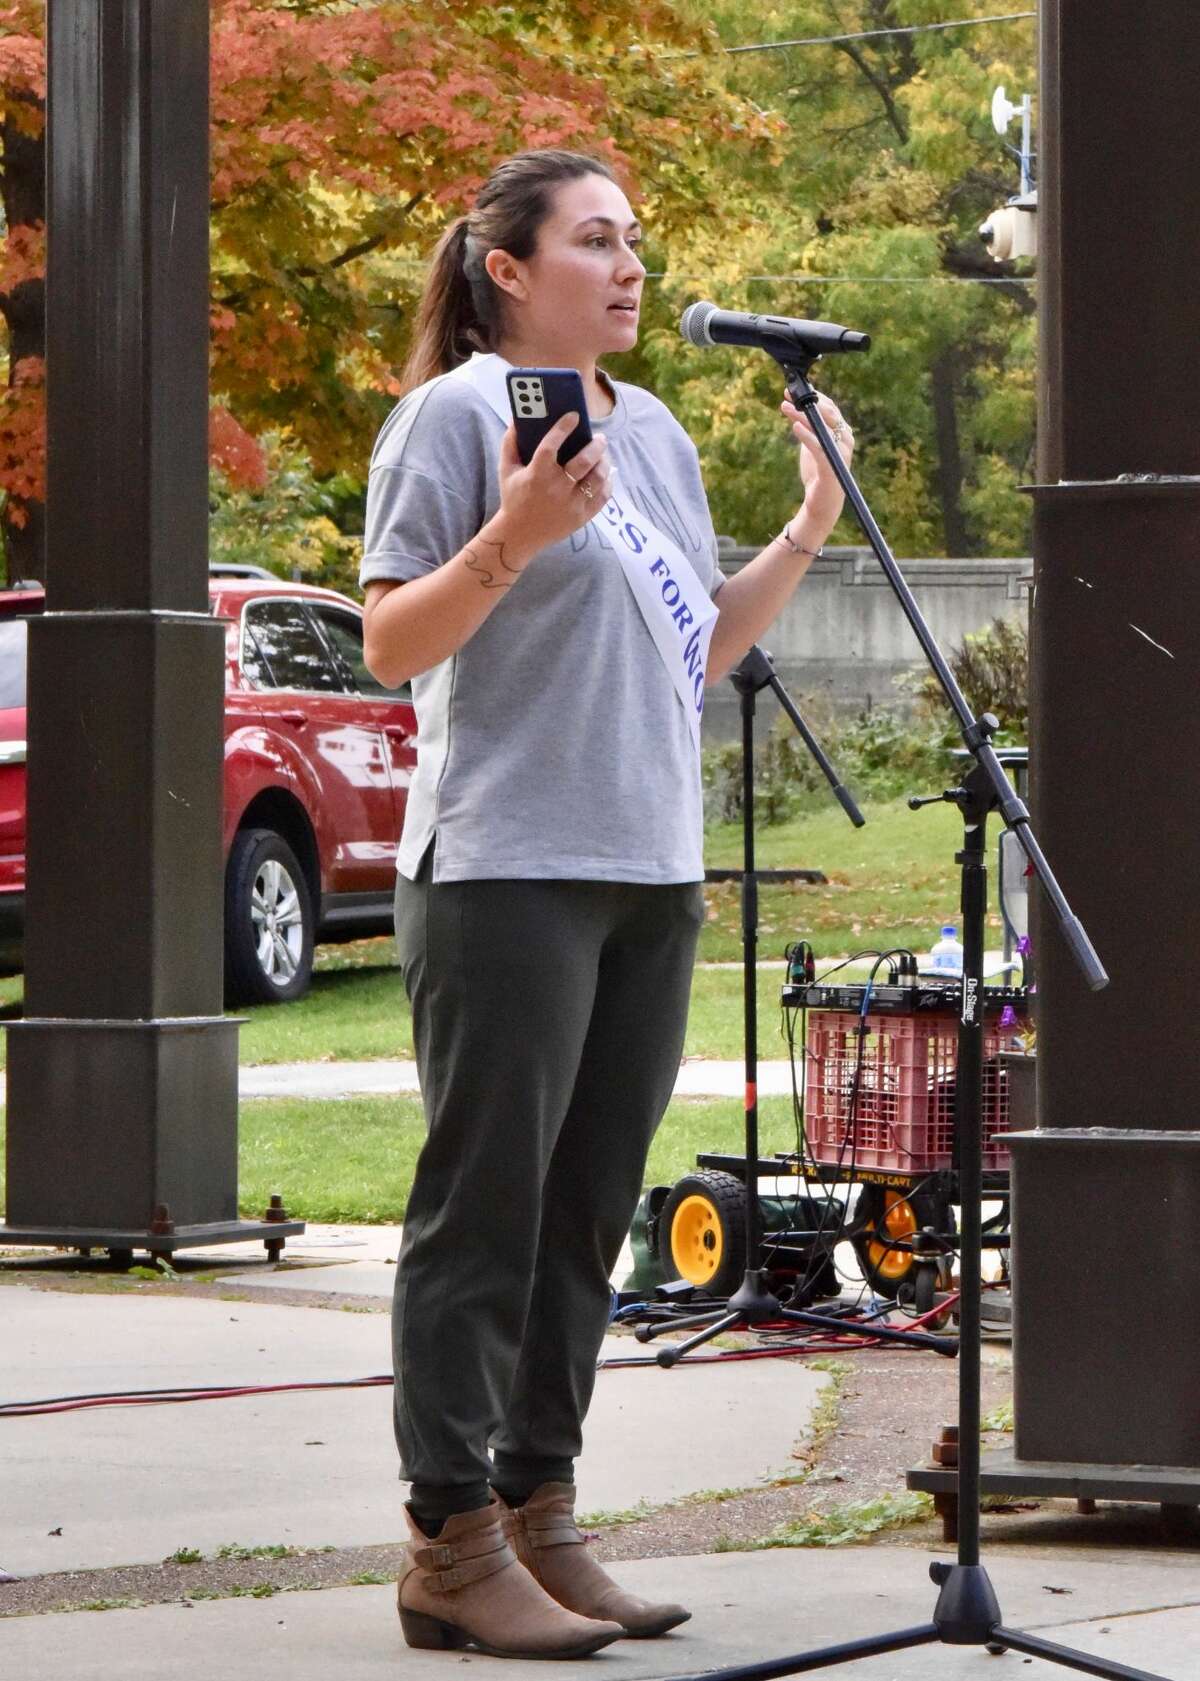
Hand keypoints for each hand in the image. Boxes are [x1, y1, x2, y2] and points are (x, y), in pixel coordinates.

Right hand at [493, 413, 611, 559]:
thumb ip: (510, 443)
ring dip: (604, 461)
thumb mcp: (506, 470)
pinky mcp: (582, 517)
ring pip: (598, 477)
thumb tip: (516, 418)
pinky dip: (607, 483)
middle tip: (599, 438)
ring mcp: (572, 504)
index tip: (574, 416)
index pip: (551, 444)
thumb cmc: (514, 498)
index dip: (564, 427)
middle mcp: (557, 488)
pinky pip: (603, 496)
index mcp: (537, 474)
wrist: (520, 535)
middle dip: (596, 444)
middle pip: (585, 460)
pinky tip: (605, 474)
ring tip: (603, 455)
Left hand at [781, 391, 853, 544]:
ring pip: (822, 428)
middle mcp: (845, 440)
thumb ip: (808, 428)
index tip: (794, 389)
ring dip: (802, 416)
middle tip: (788, 394)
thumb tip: (795, 409)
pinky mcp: (831, 467)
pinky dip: (806, 436)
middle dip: (808, 401)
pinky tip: (794, 427)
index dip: (813, 396)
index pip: (830, 408)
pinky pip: (818, 447)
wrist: (822, 502)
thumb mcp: (811, 444)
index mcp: (842, 433)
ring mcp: (840, 453)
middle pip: (828, 414)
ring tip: (786, 407)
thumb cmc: (818, 472)